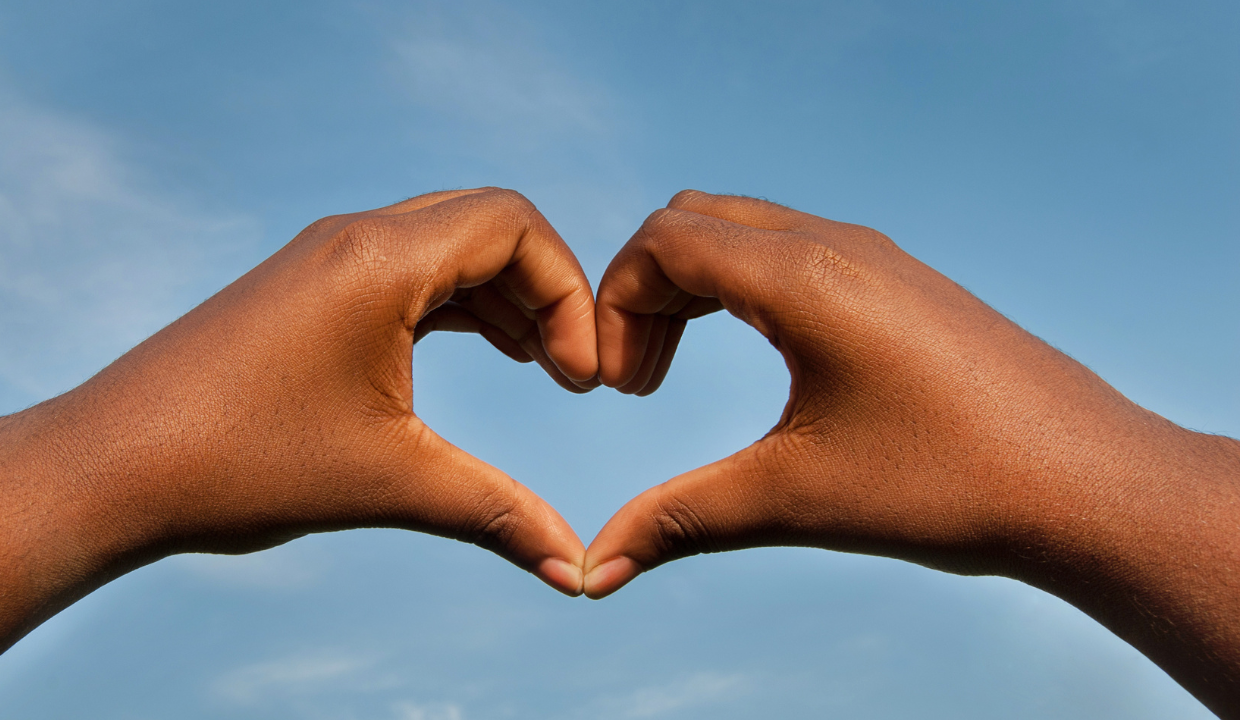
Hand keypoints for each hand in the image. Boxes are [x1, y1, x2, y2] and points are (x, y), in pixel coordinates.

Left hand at [0, 188, 595, 679]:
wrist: (108, 469)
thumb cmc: (237, 465)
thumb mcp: (388, 484)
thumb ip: (497, 515)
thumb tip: (578, 570)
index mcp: (380, 261)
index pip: (516, 225)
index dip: (570, 294)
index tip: (581, 378)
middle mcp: (355, 238)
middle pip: (491, 225)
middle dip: (548, 294)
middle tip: (571, 375)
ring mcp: (326, 258)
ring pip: (450, 247)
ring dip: (507, 299)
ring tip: (543, 370)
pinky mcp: (308, 287)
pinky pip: (411, 272)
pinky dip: (462, 305)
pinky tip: (490, 355)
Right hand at [582, 190, 1239, 714]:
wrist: (1089, 486)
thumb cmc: (950, 484)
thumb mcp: (795, 498)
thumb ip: (679, 519)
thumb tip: (596, 569)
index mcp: (802, 278)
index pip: (663, 243)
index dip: (611, 305)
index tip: (610, 387)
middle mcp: (837, 246)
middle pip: (694, 222)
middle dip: (643, 292)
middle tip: (637, 380)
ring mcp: (876, 257)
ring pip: (745, 232)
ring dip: (692, 289)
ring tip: (674, 371)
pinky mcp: (903, 282)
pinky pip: (795, 252)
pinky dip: (743, 290)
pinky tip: (760, 359)